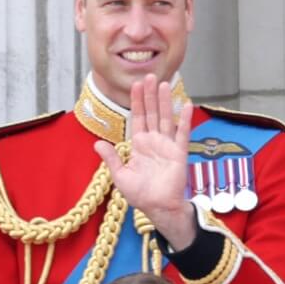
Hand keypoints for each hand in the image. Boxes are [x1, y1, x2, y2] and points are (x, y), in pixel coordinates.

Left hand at [96, 76, 196, 247]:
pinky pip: (182, 133)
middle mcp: (154, 141)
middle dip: (150, 95)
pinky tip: (187, 105)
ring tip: (164, 84)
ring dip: (165, 101)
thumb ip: (111, 158)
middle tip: (150, 75)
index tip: (137, 84)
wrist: (158, 208)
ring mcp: (167, 145)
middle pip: (152, 113)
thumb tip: (97, 143)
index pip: (138, 118)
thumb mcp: (120, 176)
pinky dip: (184, 119)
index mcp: (140, 145)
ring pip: (166, 118)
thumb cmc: (140, 194)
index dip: (137, 101)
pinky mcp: (179, 153)